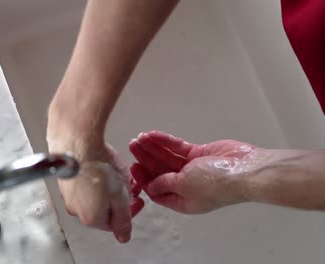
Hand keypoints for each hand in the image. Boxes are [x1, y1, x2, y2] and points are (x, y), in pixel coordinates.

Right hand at [49, 134, 143, 242]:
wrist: (77, 144)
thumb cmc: (98, 167)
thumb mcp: (120, 197)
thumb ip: (123, 219)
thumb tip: (123, 237)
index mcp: (92, 218)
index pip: (114, 223)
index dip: (129, 211)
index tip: (136, 200)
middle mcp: (76, 210)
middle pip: (103, 210)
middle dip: (118, 198)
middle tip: (127, 185)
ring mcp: (68, 195)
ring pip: (93, 196)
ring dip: (107, 188)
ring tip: (114, 173)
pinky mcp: (65, 180)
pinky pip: (83, 184)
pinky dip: (94, 178)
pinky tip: (101, 167)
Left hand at [129, 131, 256, 213]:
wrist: (244, 169)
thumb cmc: (215, 184)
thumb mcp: (183, 186)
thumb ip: (164, 183)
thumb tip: (150, 186)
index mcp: (182, 200)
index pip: (157, 190)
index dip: (143, 179)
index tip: (132, 167)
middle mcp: (185, 185)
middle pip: (160, 171)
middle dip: (145, 159)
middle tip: (132, 146)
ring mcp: (192, 168)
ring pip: (167, 157)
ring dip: (153, 148)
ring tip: (139, 138)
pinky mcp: (199, 154)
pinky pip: (177, 147)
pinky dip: (165, 141)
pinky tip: (152, 134)